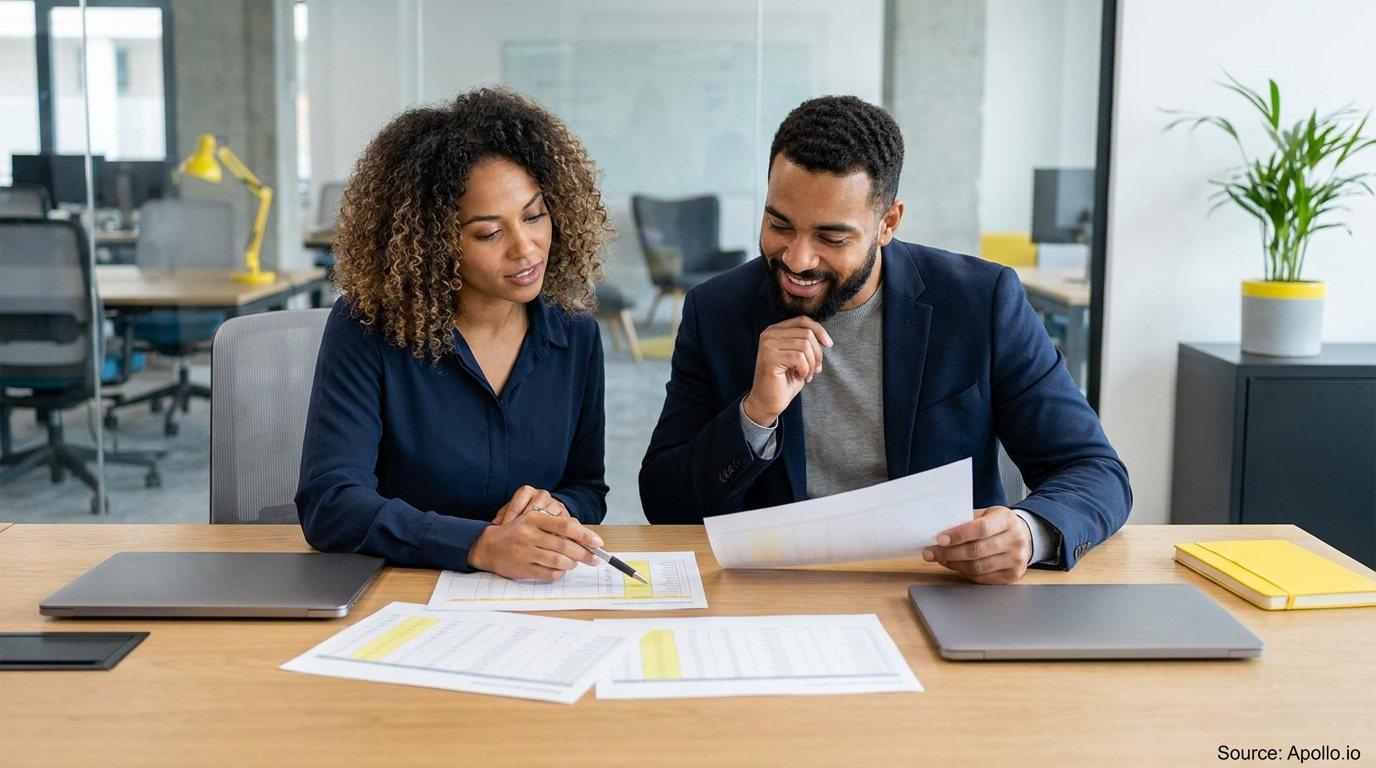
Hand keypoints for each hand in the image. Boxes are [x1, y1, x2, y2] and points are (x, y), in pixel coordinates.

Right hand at [468, 488, 599, 579]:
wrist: (487, 546)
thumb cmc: (515, 533)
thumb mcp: (533, 522)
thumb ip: (555, 527)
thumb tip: (582, 537)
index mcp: (534, 519)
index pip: (565, 526)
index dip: (585, 535)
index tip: (598, 542)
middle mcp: (530, 534)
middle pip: (564, 546)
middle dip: (584, 554)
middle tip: (594, 559)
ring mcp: (526, 552)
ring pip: (559, 561)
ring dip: (572, 564)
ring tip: (574, 563)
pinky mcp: (523, 568)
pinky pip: (548, 573)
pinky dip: (559, 573)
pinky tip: (561, 570)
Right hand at [742, 317, 832, 426]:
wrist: (768, 402)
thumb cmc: (784, 380)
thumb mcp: (798, 357)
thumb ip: (806, 343)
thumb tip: (825, 339)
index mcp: (775, 330)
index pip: (802, 320)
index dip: (819, 330)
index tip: (829, 345)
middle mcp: (769, 334)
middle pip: (807, 333)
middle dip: (817, 354)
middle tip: (814, 370)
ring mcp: (768, 345)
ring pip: (805, 346)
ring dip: (811, 364)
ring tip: (806, 375)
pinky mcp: (770, 358)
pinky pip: (799, 358)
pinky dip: (805, 370)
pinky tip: (800, 377)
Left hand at [922, 506, 1031, 583]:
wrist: (1026, 537)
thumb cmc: (1000, 524)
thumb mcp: (987, 514)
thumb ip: (967, 520)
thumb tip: (939, 529)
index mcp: (1007, 520)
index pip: (980, 529)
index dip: (958, 535)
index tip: (939, 539)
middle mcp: (1015, 541)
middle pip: (977, 551)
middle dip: (949, 553)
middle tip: (930, 553)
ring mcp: (1015, 560)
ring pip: (978, 567)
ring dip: (954, 564)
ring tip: (940, 559)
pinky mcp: (1012, 576)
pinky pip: (982, 578)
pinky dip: (965, 573)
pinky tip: (955, 565)